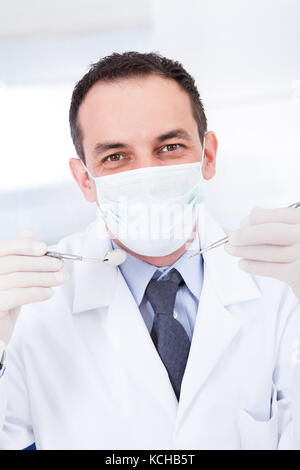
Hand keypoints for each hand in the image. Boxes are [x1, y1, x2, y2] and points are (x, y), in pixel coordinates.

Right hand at [0, 229, 68, 344]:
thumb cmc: (5, 304)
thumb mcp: (12, 278)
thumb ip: (18, 256)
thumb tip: (29, 232)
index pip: (4, 248)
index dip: (24, 245)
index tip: (45, 248)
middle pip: (13, 263)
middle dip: (41, 263)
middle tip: (60, 266)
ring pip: (18, 278)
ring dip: (44, 277)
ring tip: (61, 279)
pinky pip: (17, 295)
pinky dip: (37, 292)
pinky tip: (50, 293)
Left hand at [224, 206, 299, 299]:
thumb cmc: (298, 245)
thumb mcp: (294, 226)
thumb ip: (278, 219)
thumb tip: (254, 212)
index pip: (279, 215)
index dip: (256, 218)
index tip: (242, 223)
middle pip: (273, 233)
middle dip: (247, 235)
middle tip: (232, 238)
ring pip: (270, 252)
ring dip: (246, 251)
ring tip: (232, 250)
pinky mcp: (298, 274)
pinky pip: (273, 270)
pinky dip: (255, 267)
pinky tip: (243, 263)